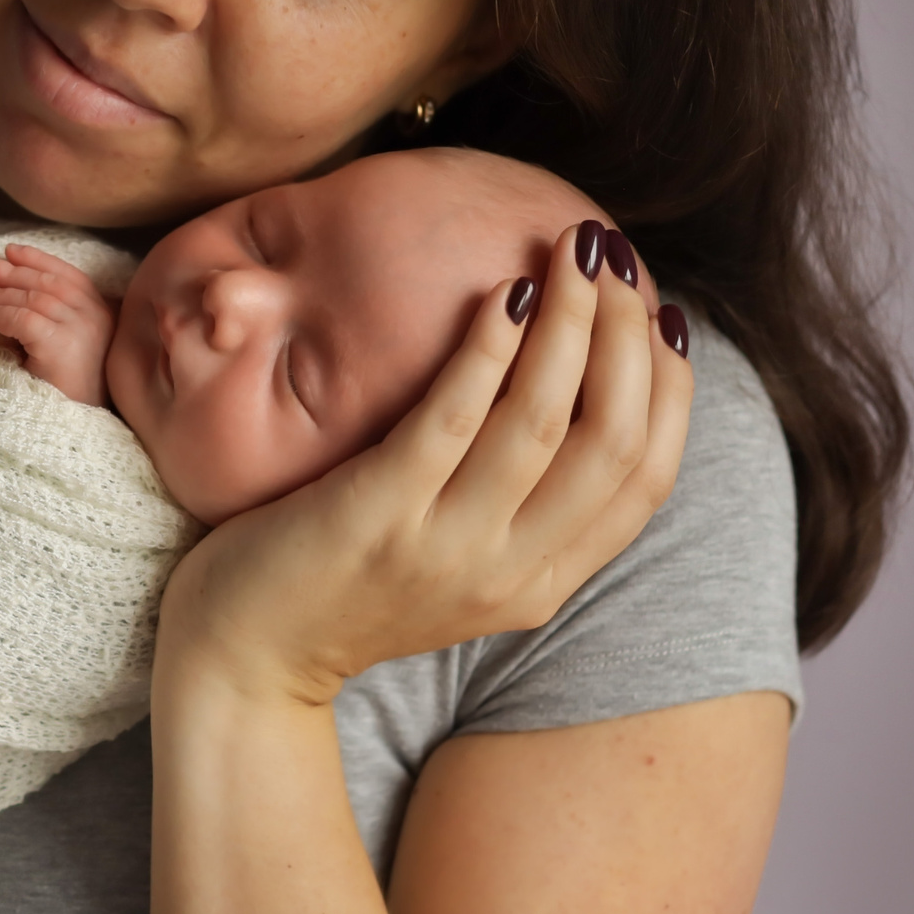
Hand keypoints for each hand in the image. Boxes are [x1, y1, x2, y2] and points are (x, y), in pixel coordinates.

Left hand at [0, 243, 115, 405]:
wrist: (79, 434)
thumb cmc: (70, 397)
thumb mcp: (64, 350)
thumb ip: (48, 322)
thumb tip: (4, 296)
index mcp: (104, 315)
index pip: (70, 276)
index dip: (39, 260)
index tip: (11, 251)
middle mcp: (96, 317)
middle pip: (48, 283)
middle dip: (10, 271)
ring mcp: (82, 330)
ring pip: (31, 298)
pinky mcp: (62, 345)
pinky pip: (22, 318)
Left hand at [154, 220, 691, 707]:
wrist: (243, 663)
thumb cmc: (347, 585)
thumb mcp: (460, 560)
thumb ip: (519, 502)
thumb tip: (573, 392)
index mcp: (541, 583)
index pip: (645, 479)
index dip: (669, 388)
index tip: (661, 314)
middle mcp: (508, 574)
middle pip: (612, 442)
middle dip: (626, 338)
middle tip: (612, 259)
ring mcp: (444, 548)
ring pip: (545, 422)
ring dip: (572, 324)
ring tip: (570, 250)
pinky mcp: (377, 515)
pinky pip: (452, 419)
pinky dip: (488, 350)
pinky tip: (502, 292)